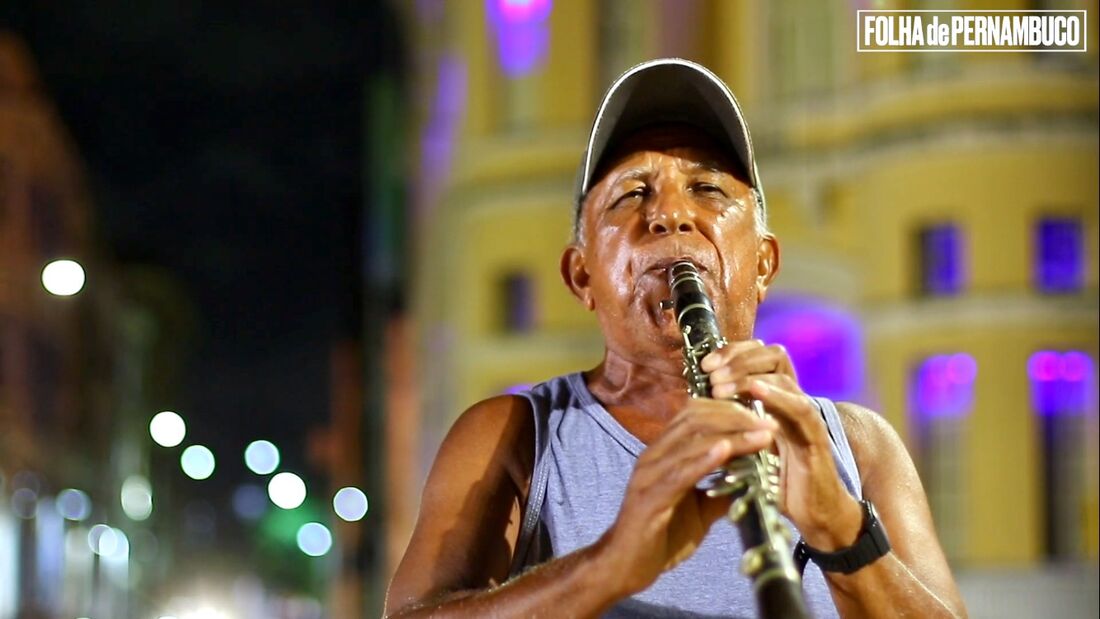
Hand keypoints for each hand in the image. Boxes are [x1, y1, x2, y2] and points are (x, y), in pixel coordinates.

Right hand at [599, 398, 777, 595]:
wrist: (626, 566)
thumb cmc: (661, 535)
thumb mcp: (701, 509)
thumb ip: (723, 491)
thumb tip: (755, 481)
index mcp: (663, 453)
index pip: (695, 413)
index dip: (730, 410)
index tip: (764, 417)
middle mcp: (654, 456)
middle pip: (695, 419)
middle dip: (737, 418)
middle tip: (769, 424)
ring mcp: (649, 475)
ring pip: (691, 441)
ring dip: (731, 435)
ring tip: (761, 435)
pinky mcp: (649, 498)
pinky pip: (678, 473)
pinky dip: (703, 459)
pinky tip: (726, 451)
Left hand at [700, 340, 862, 549]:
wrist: (814, 514)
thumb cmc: (778, 481)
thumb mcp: (748, 446)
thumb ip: (731, 426)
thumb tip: (695, 410)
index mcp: (776, 400)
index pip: (759, 357)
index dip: (732, 353)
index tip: (705, 362)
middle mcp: (792, 401)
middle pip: (772, 356)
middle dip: (738, 357)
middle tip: (710, 368)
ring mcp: (806, 416)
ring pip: (783, 378)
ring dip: (748, 376)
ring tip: (720, 382)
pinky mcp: (816, 436)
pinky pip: (800, 408)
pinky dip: (777, 396)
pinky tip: (754, 389)